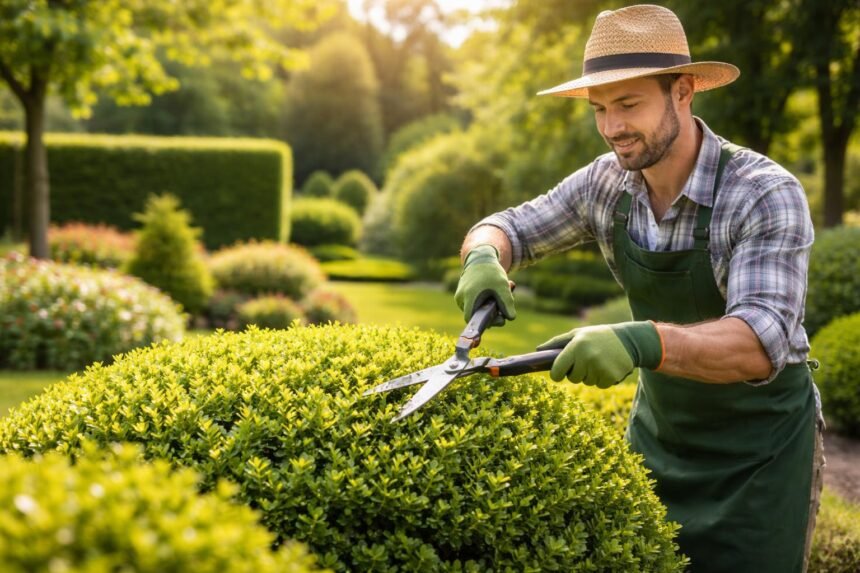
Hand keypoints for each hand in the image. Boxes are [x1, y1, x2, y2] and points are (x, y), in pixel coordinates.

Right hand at [454, 244, 515, 324]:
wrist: (481, 258)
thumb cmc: (491, 272)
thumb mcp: (502, 287)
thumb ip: (507, 304)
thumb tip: (510, 318)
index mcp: (468, 297)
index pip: (472, 320)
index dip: (486, 321)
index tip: (499, 315)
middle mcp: (461, 298)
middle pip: (477, 314)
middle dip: (494, 309)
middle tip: (506, 298)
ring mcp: (460, 296)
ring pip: (477, 308)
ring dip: (492, 303)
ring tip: (503, 290)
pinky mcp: (463, 293)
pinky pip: (475, 302)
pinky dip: (487, 299)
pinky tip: (496, 289)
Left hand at [536, 321, 662, 387]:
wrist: (628, 340)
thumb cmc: (597, 336)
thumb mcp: (578, 334)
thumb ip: (557, 343)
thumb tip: (538, 350)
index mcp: (576, 347)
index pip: (557, 370)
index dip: (557, 374)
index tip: (559, 373)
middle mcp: (587, 358)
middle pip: (573, 378)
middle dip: (577, 372)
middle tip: (587, 360)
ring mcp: (600, 368)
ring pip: (587, 382)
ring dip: (591, 375)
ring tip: (599, 360)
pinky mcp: (611, 377)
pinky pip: (600, 385)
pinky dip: (603, 378)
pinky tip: (608, 366)